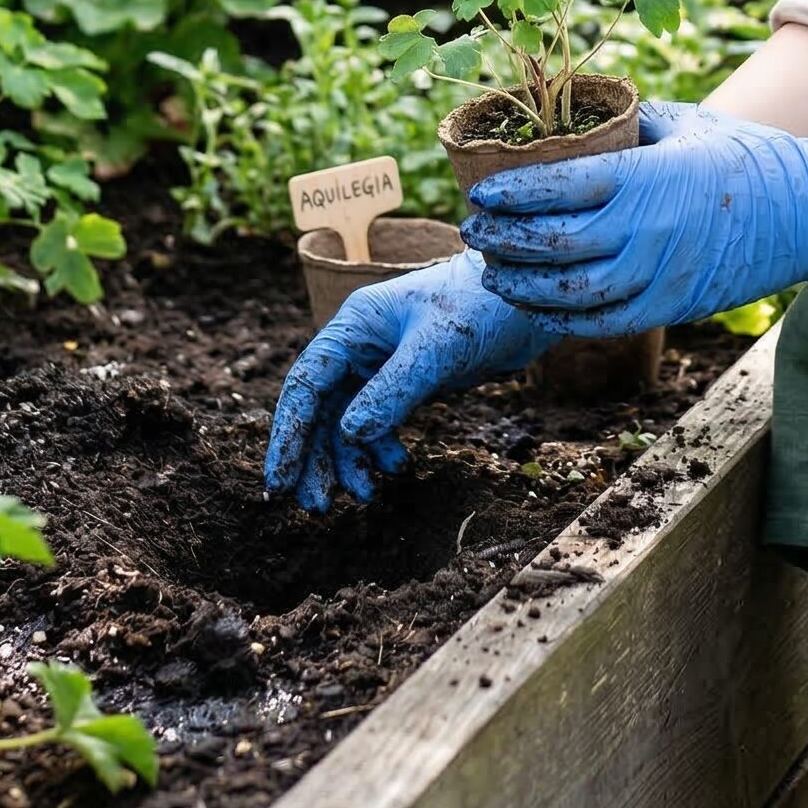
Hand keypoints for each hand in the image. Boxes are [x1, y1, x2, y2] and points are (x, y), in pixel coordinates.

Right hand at [264, 248, 552, 512]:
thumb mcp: (438, 348)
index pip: (307, 382)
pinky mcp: (403, 380)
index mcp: (355, 324)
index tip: (281, 481)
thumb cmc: (482, 307)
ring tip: (364, 496)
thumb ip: (394, 389)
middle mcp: (360, 342)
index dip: (290, 433)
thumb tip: (349, 434)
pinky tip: (397, 467)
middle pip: (319, 408)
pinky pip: (375, 422)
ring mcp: (380, 362)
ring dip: (348, 460)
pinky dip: (378, 448)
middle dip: (315, 458)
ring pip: (345, 420)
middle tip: (317, 506)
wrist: (527, 300)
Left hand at [458, 98, 807, 337]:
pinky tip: (537, 304)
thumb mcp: (685, 123)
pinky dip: (562, 317)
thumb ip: (629, 122)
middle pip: (553, 243)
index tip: (479, 191)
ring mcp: (659, 274)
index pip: (559, 187)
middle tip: (473, 230)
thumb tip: (579, 114)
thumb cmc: (745, 156)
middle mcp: (646, 229)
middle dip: (503, 239)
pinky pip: (604, 321)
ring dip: (522, 283)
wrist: (807, 211)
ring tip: (493, 270)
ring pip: (570, 291)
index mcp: (645, 175)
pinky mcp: (672, 306)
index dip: (511, 192)